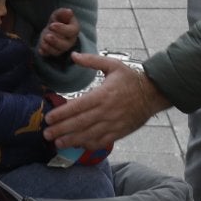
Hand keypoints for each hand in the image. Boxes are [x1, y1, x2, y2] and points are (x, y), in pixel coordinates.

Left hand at [38, 8, 79, 56]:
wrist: (53, 28)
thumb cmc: (59, 20)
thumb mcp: (59, 14)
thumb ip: (63, 12)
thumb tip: (69, 11)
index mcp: (74, 30)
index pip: (71, 31)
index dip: (62, 29)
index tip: (52, 25)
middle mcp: (70, 41)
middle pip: (65, 45)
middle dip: (55, 41)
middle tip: (47, 35)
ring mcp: (62, 48)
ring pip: (57, 51)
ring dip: (49, 47)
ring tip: (43, 39)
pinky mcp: (53, 52)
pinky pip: (49, 55)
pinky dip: (44, 52)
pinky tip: (40, 49)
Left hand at [44, 53, 170, 148]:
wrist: (153, 94)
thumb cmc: (131, 79)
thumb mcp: (113, 65)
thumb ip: (92, 61)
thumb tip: (73, 55)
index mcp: (103, 94)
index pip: (78, 106)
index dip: (62, 114)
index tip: (49, 118)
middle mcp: (106, 111)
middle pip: (80, 123)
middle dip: (61, 130)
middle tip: (46, 134)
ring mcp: (112, 124)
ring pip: (88, 135)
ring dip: (71, 140)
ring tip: (57, 143)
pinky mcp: (119, 133)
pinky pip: (101, 142)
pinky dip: (88, 145)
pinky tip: (77, 145)